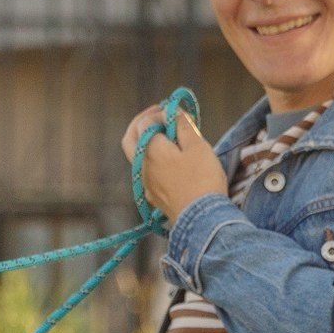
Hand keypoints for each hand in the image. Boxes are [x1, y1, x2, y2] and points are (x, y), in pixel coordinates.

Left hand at [121, 103, 226, 221]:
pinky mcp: (153, 196)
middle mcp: (141, 166)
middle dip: (142, 123)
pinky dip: (155, 157)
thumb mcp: (197, 145)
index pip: (145, 122)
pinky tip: (172, 159)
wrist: (202, 220)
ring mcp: (145, 183)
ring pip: (138, 155)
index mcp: (149, 150)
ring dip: (148, 140)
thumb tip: (172, 112)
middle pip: (130, 138)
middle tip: (159, 115)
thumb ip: (182, 124)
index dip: (160, 112)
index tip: (178, 113)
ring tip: (170, 136)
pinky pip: (148, 170)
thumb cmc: (202, 179)